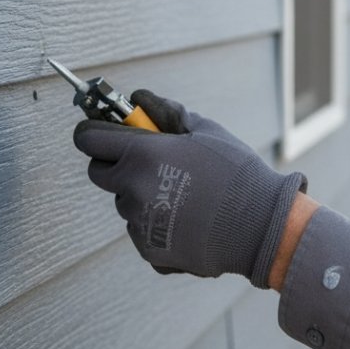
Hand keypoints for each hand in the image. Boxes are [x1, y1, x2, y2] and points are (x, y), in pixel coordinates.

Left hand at [73, 90, 306, 287]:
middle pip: (98, 173)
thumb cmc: (236, 172)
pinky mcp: (148, 249)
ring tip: (181, 194)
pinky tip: (187, 219)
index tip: (99, 132)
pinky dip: (155, 223)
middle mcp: (132, 189)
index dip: (92, 133)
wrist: (261, 226)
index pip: (88, 139)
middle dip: (115, 164)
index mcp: (141, 155)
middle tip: (146, 162)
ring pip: (124, 202)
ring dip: (139, 194)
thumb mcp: (204, 130)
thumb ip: (165, 112)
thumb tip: (139, 99)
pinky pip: (140, 229)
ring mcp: (138, 222)